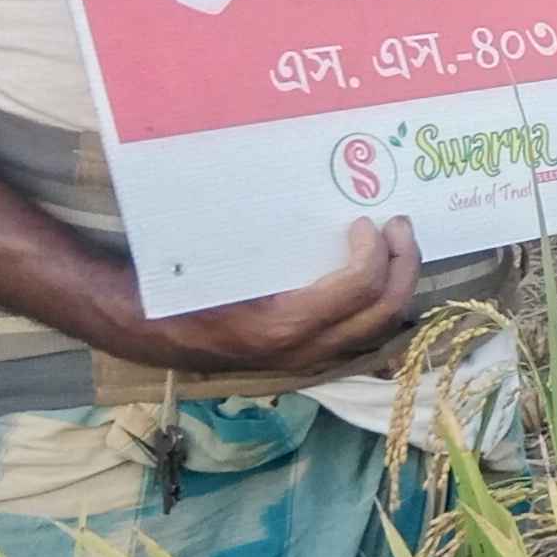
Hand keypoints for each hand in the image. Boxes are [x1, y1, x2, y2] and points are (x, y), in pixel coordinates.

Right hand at [94, 215, 421, 381]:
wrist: (152, 332)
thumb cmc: (183, 287)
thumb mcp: (222, 260)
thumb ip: (266, 243)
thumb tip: (317, 196)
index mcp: (283, 325)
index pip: (358, 288)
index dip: (375, 251)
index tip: (366, 222)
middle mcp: (304, 351)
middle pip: (384, 314)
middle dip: (404, 265)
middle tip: (399, 225)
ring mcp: (309, 360)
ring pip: (380, 331)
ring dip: (398, 286)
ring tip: (396, 246)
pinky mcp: (308, 360)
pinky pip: (361, 337)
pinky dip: (379, 305)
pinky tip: (378, 275)